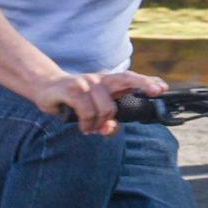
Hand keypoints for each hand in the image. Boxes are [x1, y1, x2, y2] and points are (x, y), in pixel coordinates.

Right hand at [33, 69, 164, 135]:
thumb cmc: (72, 100)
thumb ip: (104, 120)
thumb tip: (109, 129)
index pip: (129, 79)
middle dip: (144, 83)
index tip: (162, 87)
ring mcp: (86, 82)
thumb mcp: (91, 111)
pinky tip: (83, 127)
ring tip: (89, 129)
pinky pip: (88, 111)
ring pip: (106, 108)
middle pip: (126, 79)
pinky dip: (87, 123)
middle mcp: (99, 79)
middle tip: (156, 91)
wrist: (45, 87)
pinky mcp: (72, 89)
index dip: (146, 82)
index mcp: (106, 83)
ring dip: (99, 124)